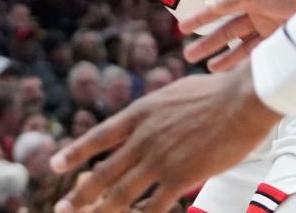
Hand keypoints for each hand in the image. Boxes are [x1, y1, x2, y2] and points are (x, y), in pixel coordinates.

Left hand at [51, 65, 281, 212]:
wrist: (241, 100)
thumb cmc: (214, 93)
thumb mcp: (170, 94)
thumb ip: (153, 111)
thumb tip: (146, 116)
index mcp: (138, 114)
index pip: (98, 137)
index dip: (74, 153)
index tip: (54, 166)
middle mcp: (142, 138)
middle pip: (104, 172)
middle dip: (80, 194)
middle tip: (61, 208)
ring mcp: (160, 159)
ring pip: (122, 193)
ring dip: (101, 210)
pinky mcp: (182, 176)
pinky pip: (155, 205)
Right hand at [180, 0, 295, 71]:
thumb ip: (230, 1)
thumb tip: (208, 4)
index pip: (218, 12)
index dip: (199, 20)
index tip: (182, 29)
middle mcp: (257, 15)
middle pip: (227, 33)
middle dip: (208, 44)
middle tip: (189, 56)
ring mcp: (270, 31)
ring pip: (242, 47)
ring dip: (225, 58)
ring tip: (209, 69)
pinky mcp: (283, 44)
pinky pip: (261, 56)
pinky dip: (248, 64)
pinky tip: (236, 73)